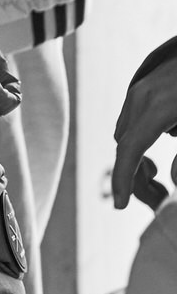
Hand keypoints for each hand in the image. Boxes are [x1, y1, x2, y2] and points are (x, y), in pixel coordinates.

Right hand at [113, 49, 176, 208]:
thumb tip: (172, 179)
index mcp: (158, 107)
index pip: (130, 149)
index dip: (123, 179)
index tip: (121, 206)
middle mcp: (141, 97)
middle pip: (124, 145)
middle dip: (135, 177)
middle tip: (158, 201)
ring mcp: (140, 90)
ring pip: (125, 133)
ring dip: (136, 160)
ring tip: (159, 179)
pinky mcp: (145, 87)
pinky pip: (132, 121)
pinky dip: (139, 143)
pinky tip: (160, 150)